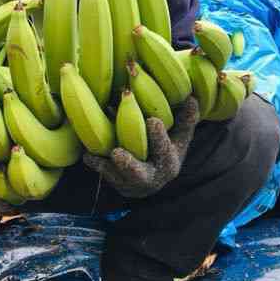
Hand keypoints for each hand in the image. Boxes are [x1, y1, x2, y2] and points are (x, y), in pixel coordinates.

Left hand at [83, 96, 199, 198]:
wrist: (154, 178)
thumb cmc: (168, 149)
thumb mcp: (180, 137)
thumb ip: (185, 119)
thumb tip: (192, 98)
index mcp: (168, 162)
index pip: (164, 149)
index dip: (158, 136)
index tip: (152, 120)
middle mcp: (150, 176)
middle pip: (138, 172)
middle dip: (128, 164)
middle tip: (117, 153)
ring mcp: (130, 182)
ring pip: (116, 176)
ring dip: (105, 165)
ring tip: (92, 153)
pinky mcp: (115, 182)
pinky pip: (104, 174)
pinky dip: (95, 163)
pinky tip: (87, 155)